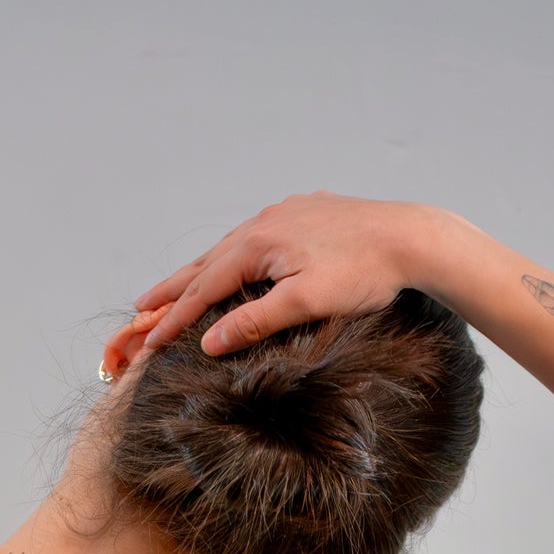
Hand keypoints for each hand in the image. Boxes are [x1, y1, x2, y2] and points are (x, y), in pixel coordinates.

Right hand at [133, 192, 441, 356]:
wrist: (412, 238)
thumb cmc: (364, 275)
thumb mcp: (304, 304)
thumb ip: (253, 321)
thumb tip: (208, 341)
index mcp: (258, 244)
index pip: (204, 288)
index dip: (174, 317)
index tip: (149, 340)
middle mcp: (265, 222)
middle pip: (208, 261)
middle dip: (174, 287)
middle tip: (142, 306)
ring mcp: (286, 214)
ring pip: (231, 246)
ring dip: (202, 268)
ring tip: (179, 284)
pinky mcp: (306, 212)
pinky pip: (257, 236)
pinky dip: (235, 253)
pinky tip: (236, 258)